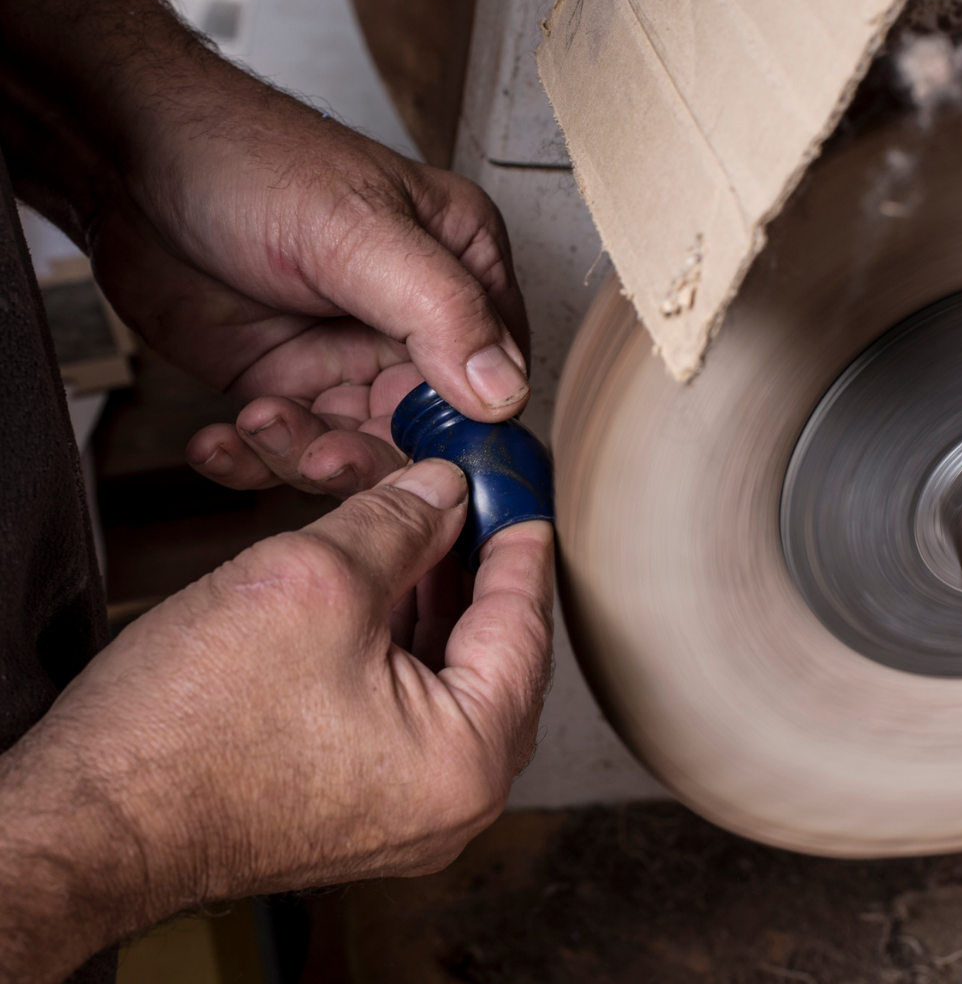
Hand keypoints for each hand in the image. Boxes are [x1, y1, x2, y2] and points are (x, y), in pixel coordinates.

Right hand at [0, 460, 553, 980]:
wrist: (91, 816)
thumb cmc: (188, 726)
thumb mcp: (317, 580)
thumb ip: (399, 523)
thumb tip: (442, 491)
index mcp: (469, 756)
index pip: (523, 623)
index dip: (520, 540)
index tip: (520, 494)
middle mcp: (452, 798)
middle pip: (493, 650)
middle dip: (474, 565)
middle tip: (469, 500)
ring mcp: (405, 806)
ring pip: (448, 673)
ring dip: (435, 596)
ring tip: (422, 528)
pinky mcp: (360, 798)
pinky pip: (407, 702)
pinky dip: (402, 638)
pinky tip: (384, 584)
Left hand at [89, 71, 529, 496]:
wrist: (132, 161)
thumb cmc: (248, 162)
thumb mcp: (358, 232)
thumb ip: (442, 311)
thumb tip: (505, 392)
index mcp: (460, 272)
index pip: (496, 378)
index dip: (468, 434)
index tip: (431, 470)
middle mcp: (412, 324)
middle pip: (424, 432)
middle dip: (370, 454)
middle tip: (323, 454)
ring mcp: (347, 358)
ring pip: (354, 449)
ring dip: (301, 455)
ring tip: (259, 421)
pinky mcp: (288, 384)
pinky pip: (288, 447)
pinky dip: (252, 458)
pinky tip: (221, 439)